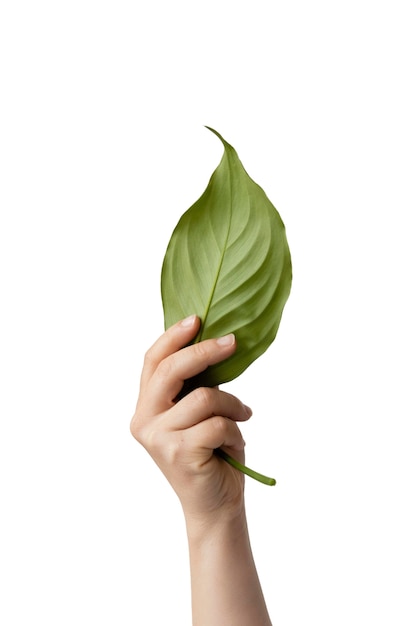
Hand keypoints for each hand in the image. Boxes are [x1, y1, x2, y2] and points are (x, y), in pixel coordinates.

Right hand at [130, 315, 251, 524]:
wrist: (215, 506)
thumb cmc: (210, 454)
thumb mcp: (198, 412)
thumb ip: (194, 384)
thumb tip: (214, 342)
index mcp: (145, 407)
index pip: (152, 361)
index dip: (173, 336)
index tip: (197, 318)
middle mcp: (144, 421)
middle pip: (171, 370)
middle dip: (205, 351)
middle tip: (232, 342)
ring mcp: (159, 438)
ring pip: (204, 397)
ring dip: (232, 404)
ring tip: (242, 416)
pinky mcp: (179, 453)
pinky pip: (217, 423)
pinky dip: (235, 429)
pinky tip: (235, 440)